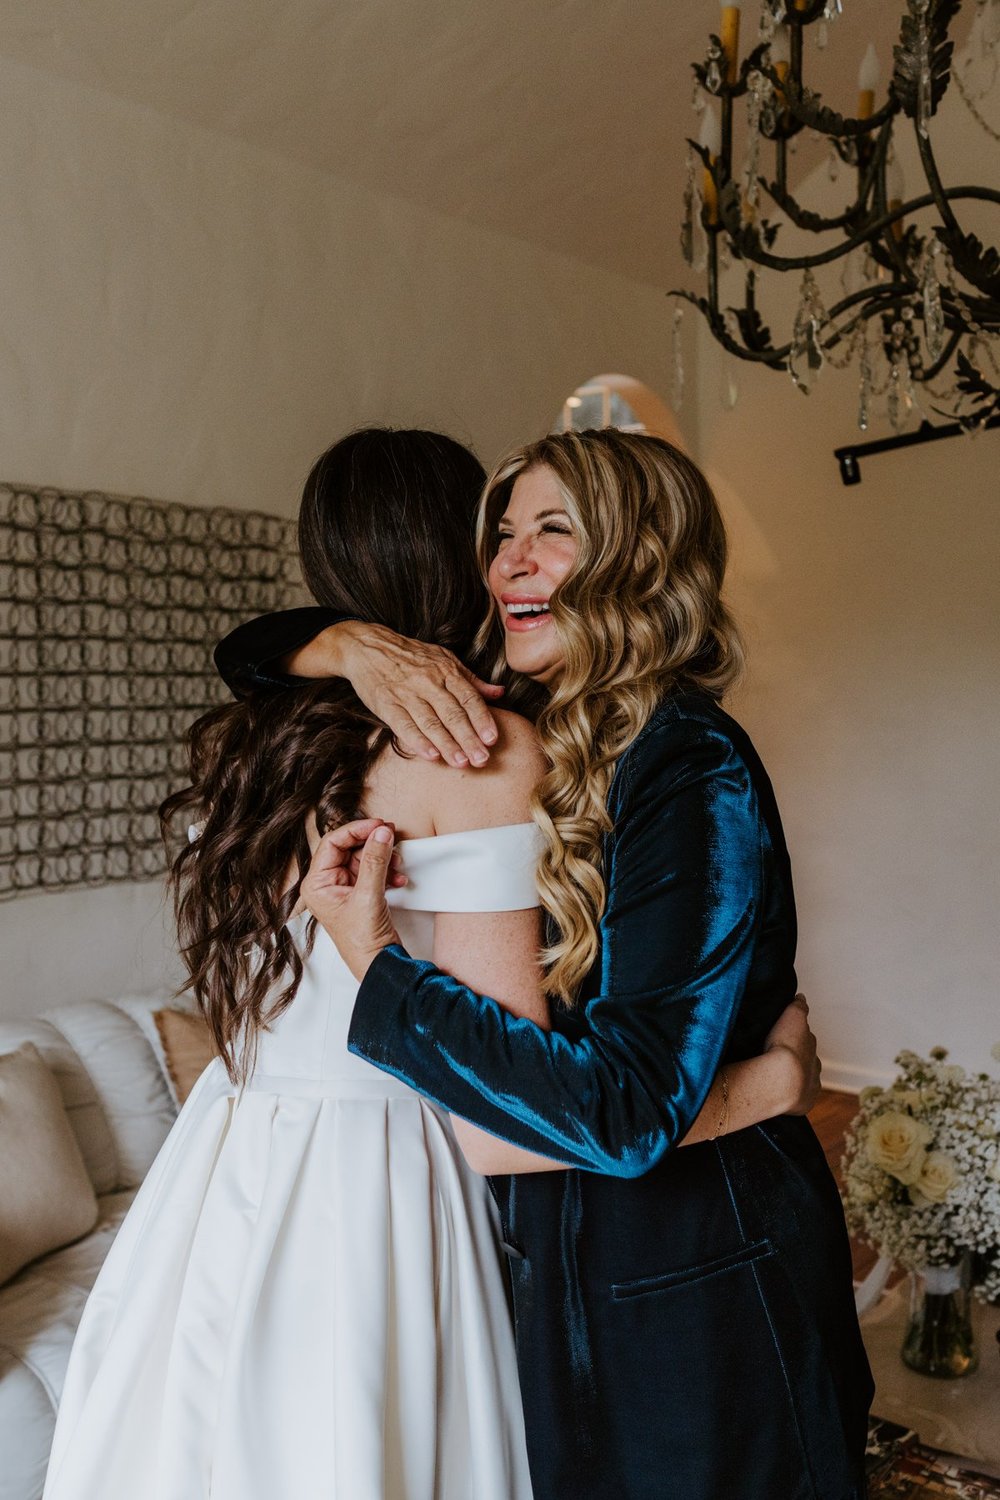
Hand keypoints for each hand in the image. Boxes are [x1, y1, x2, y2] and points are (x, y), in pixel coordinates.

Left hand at [300, 818, 401, 980]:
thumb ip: (375, 861)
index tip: (377, 825)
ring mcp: (344, 889)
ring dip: (383, 858)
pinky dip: (387, 870)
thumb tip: (381, 834)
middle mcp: (327, 884)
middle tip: (390, 836)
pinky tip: (398, 877)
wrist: (378, 965)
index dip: (356, 830)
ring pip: (363, 858)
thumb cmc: (362, 942)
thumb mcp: (368, 896)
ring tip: (396, 865)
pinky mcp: (359, 894)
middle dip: (372, 844)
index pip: (332, 843)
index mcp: (317, 884)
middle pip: (349, 848)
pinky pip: (372, 871)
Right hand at [335, 621, 503, 767]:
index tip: (492, 739)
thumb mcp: (443, 658)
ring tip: (460, 763)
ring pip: (430, 722)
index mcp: (445, 670)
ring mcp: (406, 693)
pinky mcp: (386, 703)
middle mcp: (428, 682)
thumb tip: (499, 692)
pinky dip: (417, 740)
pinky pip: (403, 724)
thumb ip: (471, 679)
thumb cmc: (410, 655)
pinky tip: (430, 755)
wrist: (367, 646)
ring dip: (447, 744)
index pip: (468, 697)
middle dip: (468, 738)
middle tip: (481, 759)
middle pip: (452, 713)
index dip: (482, 719)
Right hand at [764, 993, 821, 1115]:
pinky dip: (791, 1095)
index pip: (807, 1038)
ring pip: (805, 1079)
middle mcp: (815, 1066)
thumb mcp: (792, 1017)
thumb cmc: (784, 1048)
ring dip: (795, 1077)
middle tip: (778, 1056)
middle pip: (807, 1059)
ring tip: (776, 1076)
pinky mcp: (803, 1104)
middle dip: (798, 1057)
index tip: (786, 1036)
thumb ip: (798, 1007)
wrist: (780, 1080)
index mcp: (811, 1045)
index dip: (796, 1036)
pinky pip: (798, 1098)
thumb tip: (802, 997)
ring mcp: (811, 1086)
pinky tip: (779, 1094)